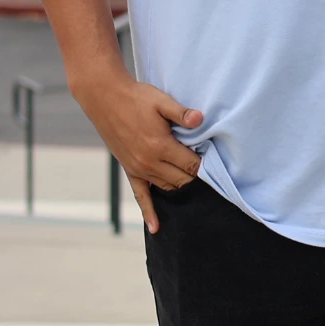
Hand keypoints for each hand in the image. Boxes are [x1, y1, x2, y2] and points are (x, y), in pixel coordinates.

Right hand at [73, 70, 202, 232]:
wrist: (105, 100)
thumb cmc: (136, 98)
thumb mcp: (162, 101)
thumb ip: (182, 113)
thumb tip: (201, 120)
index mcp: (160, 146)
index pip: (191, 164)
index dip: (206, 164)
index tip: (218, 162)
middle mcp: (149, 163)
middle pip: (182, 179)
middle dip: (197, 176)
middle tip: (211, 172)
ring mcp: (138, 169)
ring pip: (167, 187)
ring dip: (181, 186)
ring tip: (197, 187)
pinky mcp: (129, 170)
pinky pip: (140, 195)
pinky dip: (149, 211)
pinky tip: (156, 227)